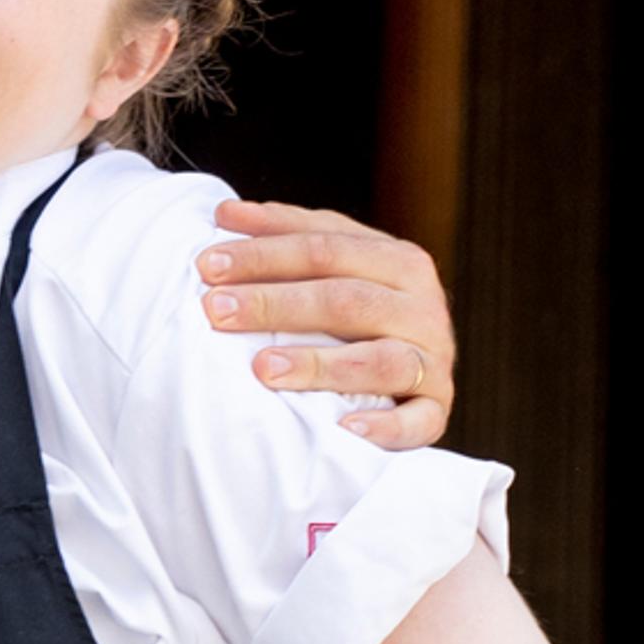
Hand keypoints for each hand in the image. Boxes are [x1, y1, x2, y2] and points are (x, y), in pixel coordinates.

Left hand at [198, 195, 456, 453]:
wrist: (417, 377)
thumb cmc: (357, 318)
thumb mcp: (332, 271)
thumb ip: (290, 240)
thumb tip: (226, 214)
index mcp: (398, 261)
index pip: (326, 247)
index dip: (265, 252)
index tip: (206, 263)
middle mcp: (423, 306)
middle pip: (346, 299)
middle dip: (275, 303)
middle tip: (216, 311)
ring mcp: (433, 360)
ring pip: (380, 359)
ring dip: (320, 365)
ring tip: (263, 369)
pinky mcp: (437, 410)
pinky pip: (417, 421)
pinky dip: (386, 427)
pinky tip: (347, 429)